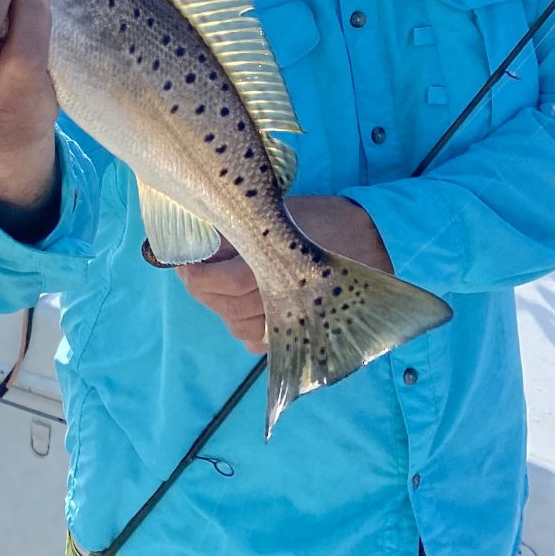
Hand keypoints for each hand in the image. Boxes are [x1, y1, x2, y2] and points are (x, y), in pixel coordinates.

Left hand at [174, 196, 391, 352]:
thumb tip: (200, 238)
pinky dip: (240, 323)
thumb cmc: (325, 222)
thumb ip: (241, 230)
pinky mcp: (293, 335)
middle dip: (202, 287)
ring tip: (215, 283)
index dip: (194, 274)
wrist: (373, 245)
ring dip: (219, 305)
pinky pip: (254, 339)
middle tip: (192, 268)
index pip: (220, 284)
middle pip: (223, 306)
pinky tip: (241, 304)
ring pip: (234, 324)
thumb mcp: (281, 215)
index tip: (181, 261)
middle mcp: (280, 301)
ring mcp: (287, 323)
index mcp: (275, 268)